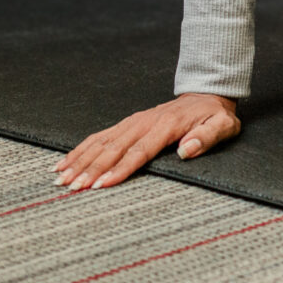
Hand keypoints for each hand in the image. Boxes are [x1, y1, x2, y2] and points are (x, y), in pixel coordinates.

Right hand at [55, 93, 239, 189]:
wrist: (206, 95)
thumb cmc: (214, 115)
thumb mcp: (223, 125)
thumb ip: (207, 137)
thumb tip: (187, 150)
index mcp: (167, 126)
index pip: (139, 151)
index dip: (120, 169)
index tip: (102, 184)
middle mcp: (145, 122)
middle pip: (114, 148)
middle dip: (91, 169)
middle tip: (72, 187)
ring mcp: (134, 121)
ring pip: (102, 142)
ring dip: (80, 160)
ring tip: (60, 178)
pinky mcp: (127, 123)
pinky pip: (100, 136)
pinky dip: (81, 149)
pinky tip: (64, 162)